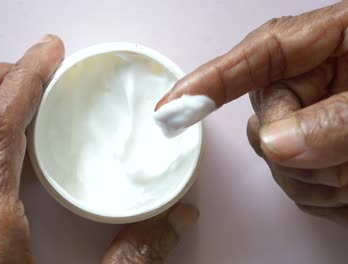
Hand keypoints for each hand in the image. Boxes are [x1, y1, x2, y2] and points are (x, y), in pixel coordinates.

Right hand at [157, 2, 347, 224]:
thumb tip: (276, 144)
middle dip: (301, 150)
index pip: (247, 61)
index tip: (169, 109)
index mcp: (317, 43)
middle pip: (263, 126)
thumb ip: (338, 114)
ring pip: (280, 165)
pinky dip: (333, 197)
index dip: (203, 84)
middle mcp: (304, 82)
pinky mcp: (318, 154)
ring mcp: (308, 121)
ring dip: (325, 178)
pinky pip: (303, 188)